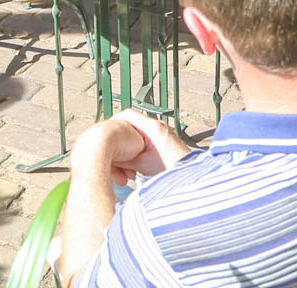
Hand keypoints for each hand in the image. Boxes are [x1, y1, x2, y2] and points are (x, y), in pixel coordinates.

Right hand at [74, 110, 189, 185]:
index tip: (103, 137)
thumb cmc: (172, 171)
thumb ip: (124, 158)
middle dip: (118, 145)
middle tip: (112, 158)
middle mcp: (158, 128)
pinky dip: (136, 157)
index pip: (126, 115)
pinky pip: (143, 148)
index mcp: (153, 127)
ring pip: (135, 140)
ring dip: (127, 154)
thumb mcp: (142, 164)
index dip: (112, 124)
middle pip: (129, 129)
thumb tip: (108, 157)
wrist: (193, 181)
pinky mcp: (164, 148)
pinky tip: (133, 173)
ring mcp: (161, 137)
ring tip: (125, 172)